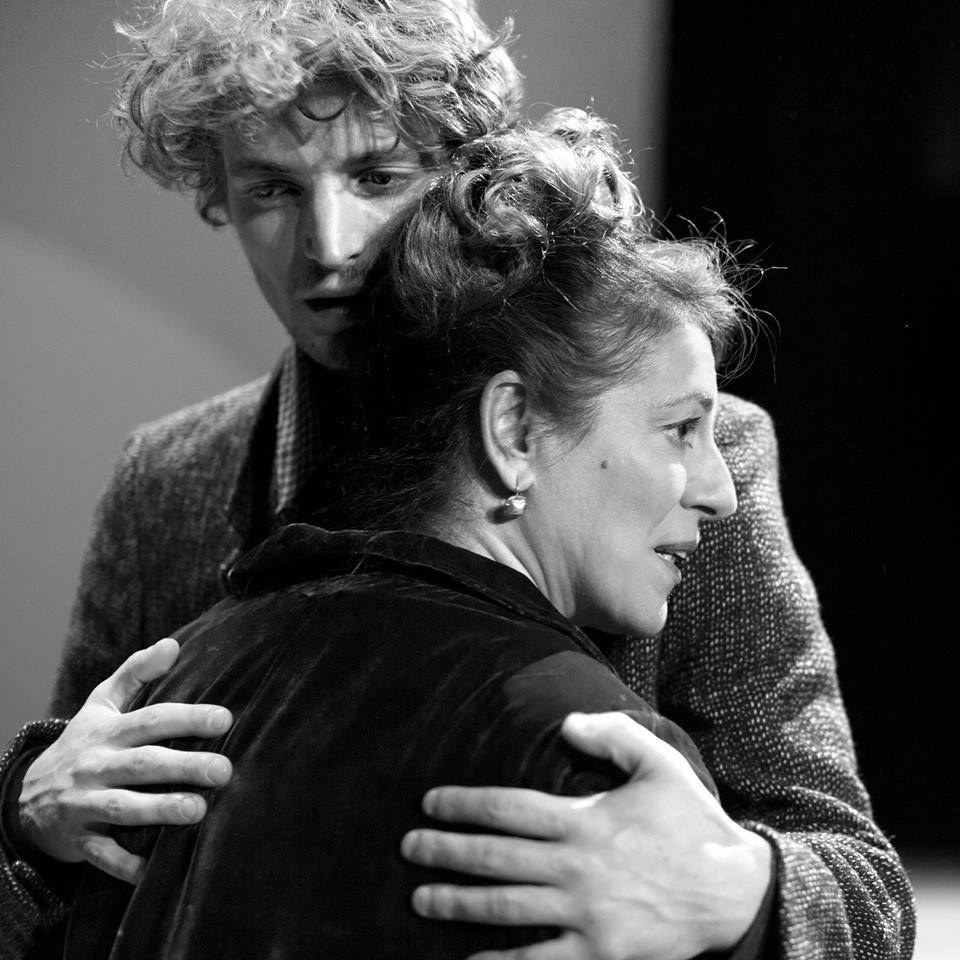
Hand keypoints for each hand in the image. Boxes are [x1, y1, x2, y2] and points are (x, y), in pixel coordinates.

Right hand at [18, 637, 232, 883]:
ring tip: (198, 811)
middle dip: (183, 767)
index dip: (186, 718)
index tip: (224, 719)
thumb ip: (136, 673)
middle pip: (143, 765)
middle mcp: (96, 767)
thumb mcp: (100, 704)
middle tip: (224, 770)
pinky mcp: (79, 840)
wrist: (24, 796)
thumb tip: (173, 644)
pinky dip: (126, 864)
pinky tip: (154, 869)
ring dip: (161, 810)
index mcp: (107, 733)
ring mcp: (85, 805)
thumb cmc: (82, 744)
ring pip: (123, 808)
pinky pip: (103, 855)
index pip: (150, 720)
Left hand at [401, 711, 771, 959]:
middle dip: (445, 853)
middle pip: (495, 859)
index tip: (429, 802)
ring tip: (421, 899)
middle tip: (407, 848)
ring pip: (506, 909)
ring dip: (458, 904)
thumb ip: (611, 735)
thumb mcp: (659, 762)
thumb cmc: (692, 821)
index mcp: (584, 820)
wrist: (734, 891)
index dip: (463, 804)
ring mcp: (585, 916)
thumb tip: (564, 724)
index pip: (507, 809)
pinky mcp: (599, 954)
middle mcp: (576, 868)